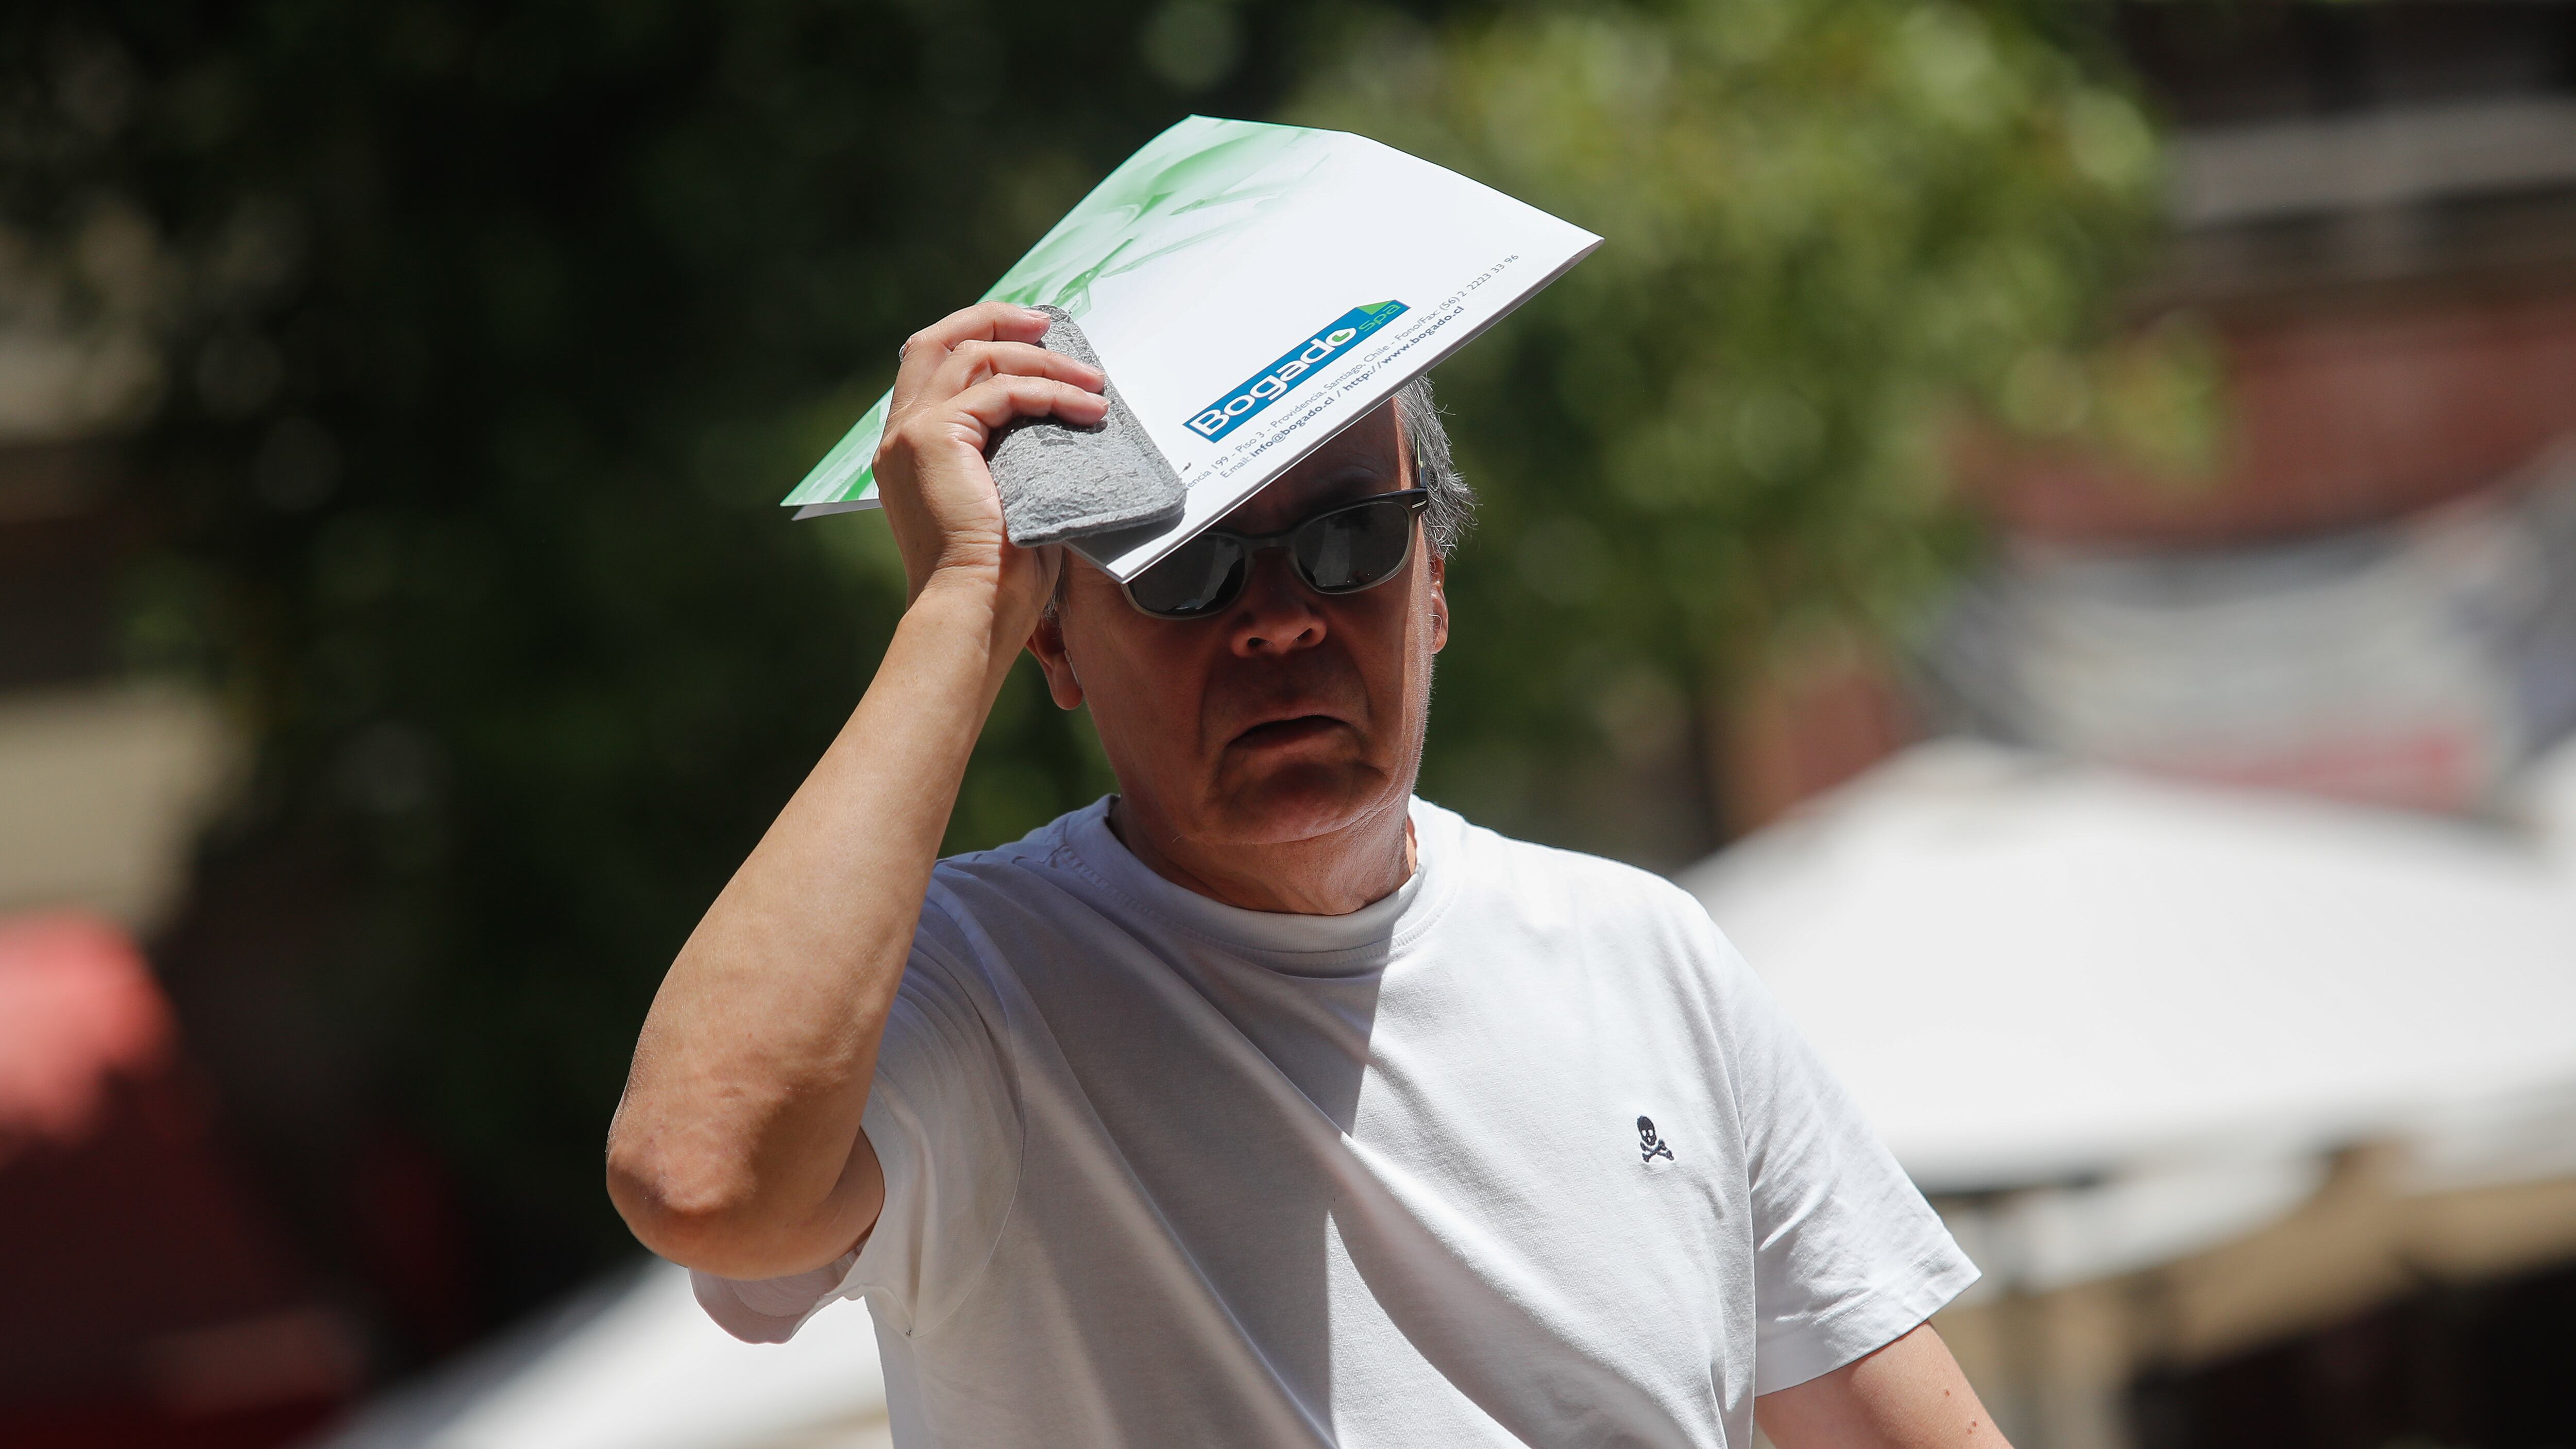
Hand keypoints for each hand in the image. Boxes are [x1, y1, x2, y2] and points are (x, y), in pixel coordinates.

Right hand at [872, 301, 1107, 620]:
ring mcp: (912, 433)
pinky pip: (1003, 392)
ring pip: (976, 358)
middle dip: (995, 320)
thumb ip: (1012, 454)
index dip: (980, 339)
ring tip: (1091, 379)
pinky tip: (1088, 409)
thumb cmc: (998, 578)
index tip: (1033, 337)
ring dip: (1041, 361)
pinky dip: (1050, 393)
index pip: (934, 367)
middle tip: (1049, 322)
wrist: (972, 610)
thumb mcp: (1007, 498)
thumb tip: (1060, 423)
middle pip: (939, 341)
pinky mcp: (933, 438)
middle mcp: (900, 435)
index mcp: (910, 450)